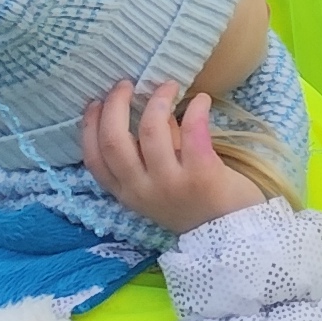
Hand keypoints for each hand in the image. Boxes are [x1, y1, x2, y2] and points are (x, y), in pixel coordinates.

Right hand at [81, 76, 262, 231]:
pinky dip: (195, 109)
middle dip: (115, 106)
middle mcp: (143, 189)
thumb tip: (146, 105)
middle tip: (126, 84)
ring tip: (168, 86)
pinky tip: (202, 100)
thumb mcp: (159, 183)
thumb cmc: (194, 202)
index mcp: (127, 192)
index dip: (89, 126)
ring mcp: (171, 184)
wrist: (232, 236)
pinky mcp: (201, 175)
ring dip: (158, 100)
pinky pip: (193, 132)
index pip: (94, 160)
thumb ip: (151, 150)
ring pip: (152, 131)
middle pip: (114, 141)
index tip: (95, 101)